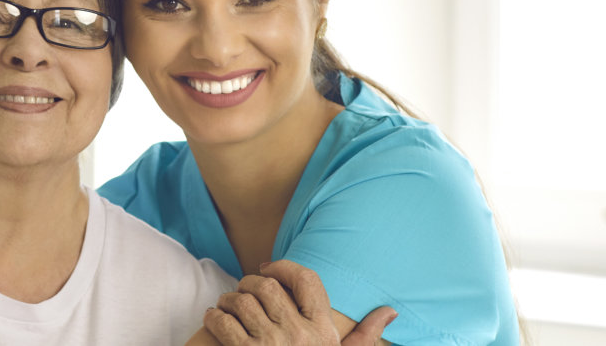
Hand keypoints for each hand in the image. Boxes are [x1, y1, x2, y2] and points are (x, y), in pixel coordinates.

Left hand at [204, 260, 397, 345]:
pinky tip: (215, 318)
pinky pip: (223, 322)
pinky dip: (214, 316)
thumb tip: (391, 310)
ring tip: (228, 304)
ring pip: (242, 301)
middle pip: (267, 286)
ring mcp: (270, 344)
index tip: (269, 268)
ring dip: (229, 299)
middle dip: (250, 282)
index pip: (306, 279)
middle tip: (244, 288)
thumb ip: (365, 336)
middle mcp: (298, 333)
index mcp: (323, 329)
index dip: (283, 267)